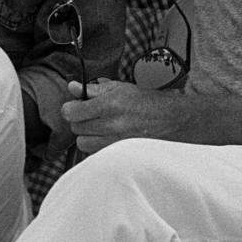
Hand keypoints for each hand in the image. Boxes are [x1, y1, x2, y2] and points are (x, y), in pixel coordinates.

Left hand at [62, 78, 186, 152]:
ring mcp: (115, 142)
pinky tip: (107, 137)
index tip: (74, 106)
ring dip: (87, 135)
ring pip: (83, 144)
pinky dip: (97, 145)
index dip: (70, 109)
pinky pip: (96, 152)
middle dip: (79, 120)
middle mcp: (112, 125)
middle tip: (90, 115)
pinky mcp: (119, 154)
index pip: (72, 112)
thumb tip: (73, 87)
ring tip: (99, 128)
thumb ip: (94, 89)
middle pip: (76, 128)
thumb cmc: (147, 103)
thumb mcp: (121, 88)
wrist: (171, 121)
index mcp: (110, 105)